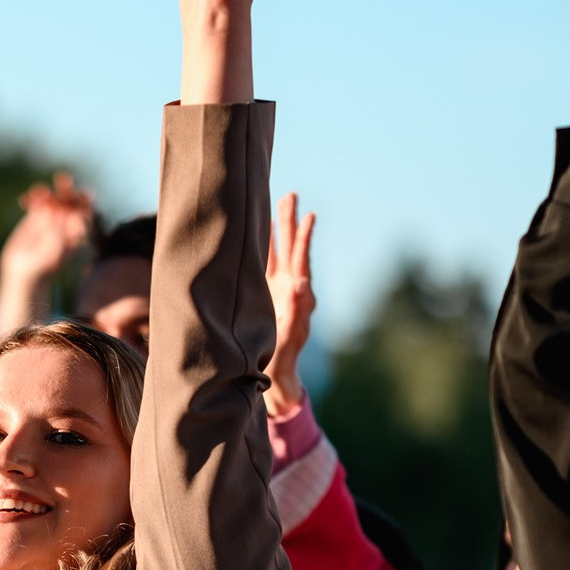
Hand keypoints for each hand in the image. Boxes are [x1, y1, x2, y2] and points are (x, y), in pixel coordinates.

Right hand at [0, 174, 95, 288]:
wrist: (26, 271)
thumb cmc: (43, 265)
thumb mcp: (54, 250)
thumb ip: (57, 232)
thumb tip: (56, 214)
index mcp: (79, 228)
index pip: (86, 209)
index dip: (85, 200)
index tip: (82, 195)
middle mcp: (68, 219)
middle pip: (70, 198)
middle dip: (67, 188)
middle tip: (63, 179)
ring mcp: (52, 215)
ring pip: (53, 197)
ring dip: (47, 192)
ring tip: (38, 193)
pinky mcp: (37, 214)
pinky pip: (37, 200)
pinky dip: (32, 198)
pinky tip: (24, 201)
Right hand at [263, 191, 316, 415]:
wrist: (276, 373)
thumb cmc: (283, 358)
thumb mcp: (291, 336)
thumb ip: (297, 312)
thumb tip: (302, 284)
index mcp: (297, 295)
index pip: (301, 260)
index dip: (304, 238)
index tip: (309, 216)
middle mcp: (290, 287)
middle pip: (290, 248)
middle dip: (289, 222)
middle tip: (290, 195)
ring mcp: (278, 289)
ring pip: (277, 252)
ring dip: (277, 230)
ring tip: (277, 205)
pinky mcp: (266, 294)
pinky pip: (266, 265)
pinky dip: (264, 246)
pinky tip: (260, 234)